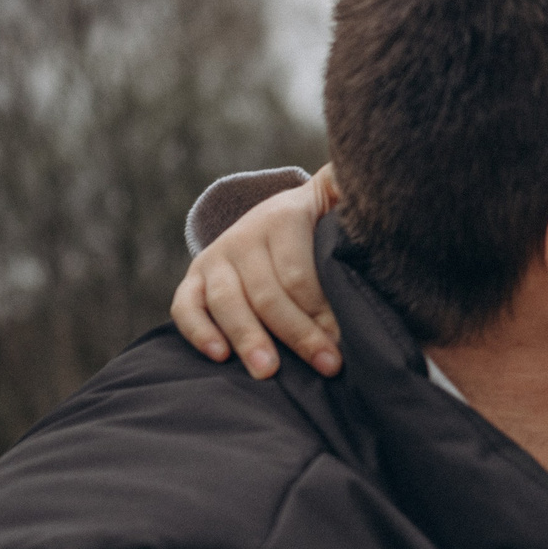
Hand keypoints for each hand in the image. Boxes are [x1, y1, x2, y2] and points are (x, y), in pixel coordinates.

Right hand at [172, 165, 342, 377]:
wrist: (274, 218)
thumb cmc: (318, 223)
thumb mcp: (335, 200)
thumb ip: (349, 190)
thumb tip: (362, 176)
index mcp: (282, 218)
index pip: (299, 274)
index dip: (322, 311)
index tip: (344, 340)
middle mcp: (243, 236)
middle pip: (268, 294)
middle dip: (300, 334)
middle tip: (328, 366)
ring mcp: (215, 259)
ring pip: (228, 303)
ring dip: (249, 339)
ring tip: (269, 372)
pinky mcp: (193, 281)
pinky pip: (186, 308)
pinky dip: (199, 332)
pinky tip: (220, 356)